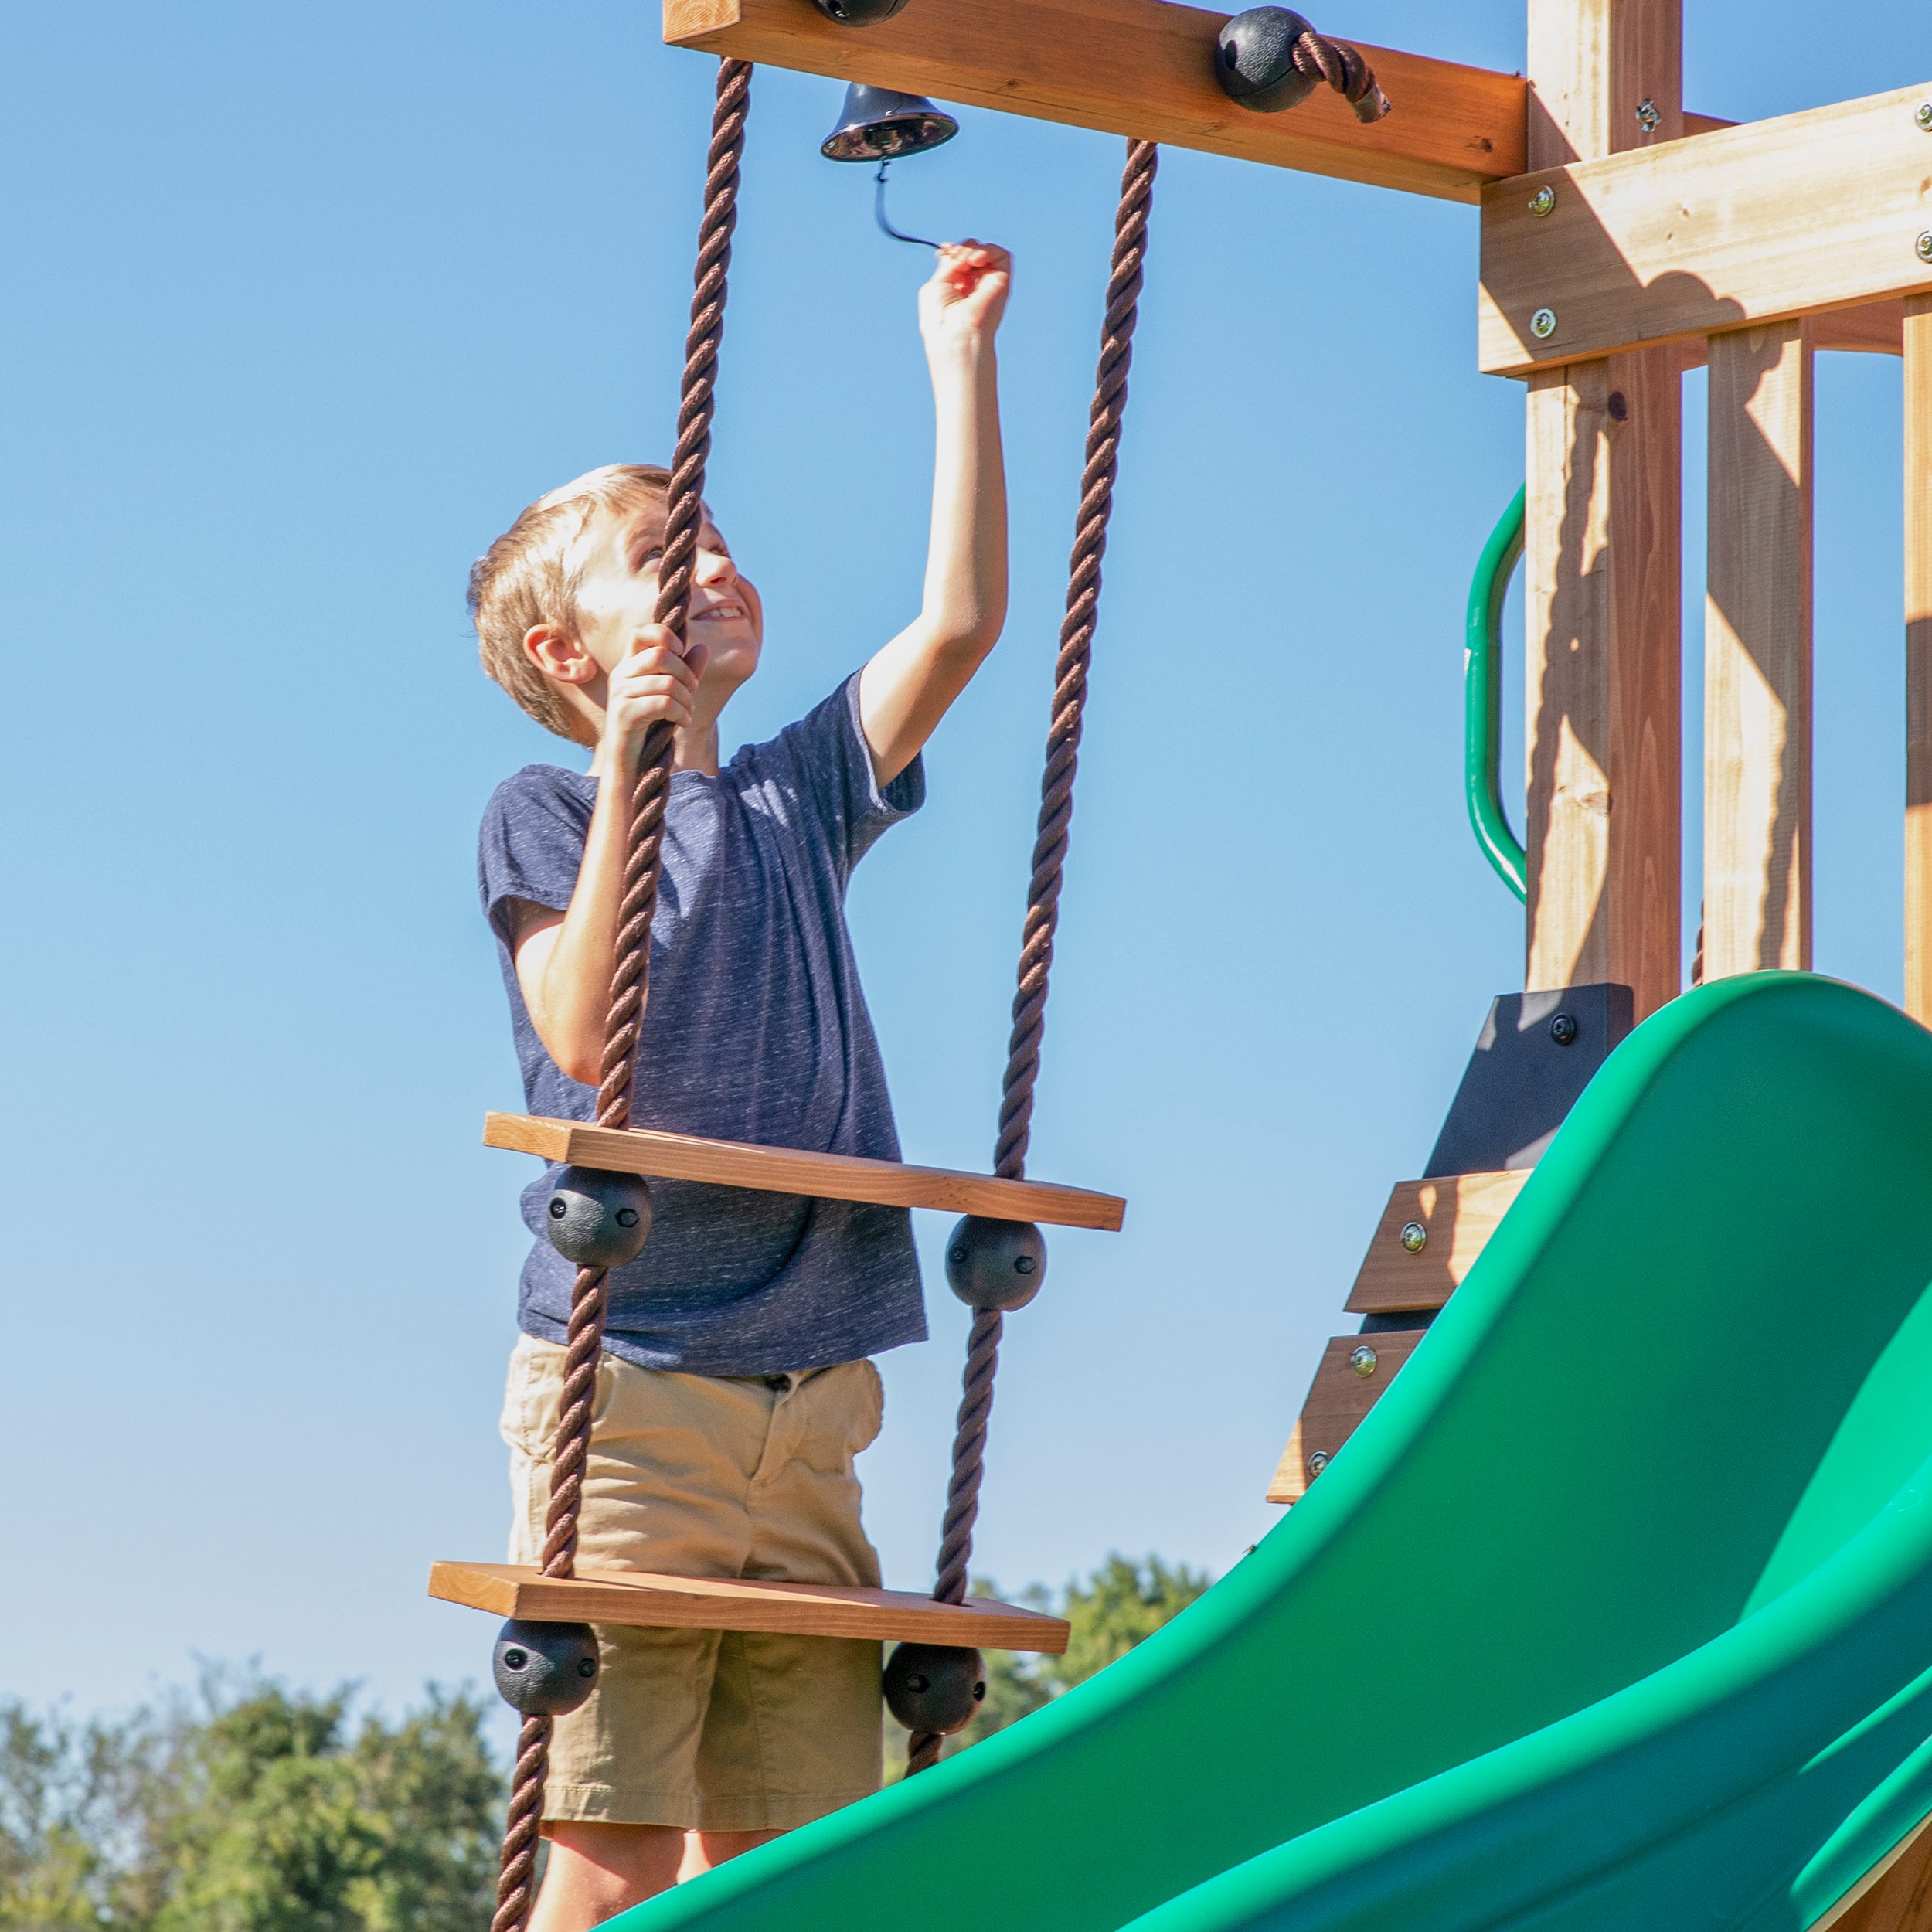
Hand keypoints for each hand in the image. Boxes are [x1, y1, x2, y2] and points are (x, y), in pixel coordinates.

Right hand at [598, 626, 708, 769]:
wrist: (630, 761)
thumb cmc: (651, 724)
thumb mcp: (672, 693)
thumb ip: (686, 670)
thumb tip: (702, 648)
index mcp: (629, 664)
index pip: (641, 632)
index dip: (663, 634)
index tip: (680, 650)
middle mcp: (620, 674)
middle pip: (660, 655)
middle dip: (685, 673)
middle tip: (692, 691)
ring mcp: (620, 694)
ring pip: (666, 682)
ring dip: (686, 699)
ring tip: (687, 712)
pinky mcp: (625, 714)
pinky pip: (663, 704)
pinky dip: (680, 713)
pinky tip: (682, 722)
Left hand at [918, 241, 1010, 357]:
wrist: (957, 336)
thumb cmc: (941, 320)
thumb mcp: (936, 284)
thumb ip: (947, 264)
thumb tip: (951, 248)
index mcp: (957, 289)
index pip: (959, 259)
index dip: (953, 250)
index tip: (945, 249)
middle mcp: (974, 286)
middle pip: (971, 251)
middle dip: (960, 249)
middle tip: (954, 263)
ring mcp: (989, 284)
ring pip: (984, 251)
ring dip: (970, 250)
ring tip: (963, 264)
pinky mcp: (1002, 282)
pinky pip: (1001, 254)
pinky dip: (987, 250)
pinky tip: (975, 261)